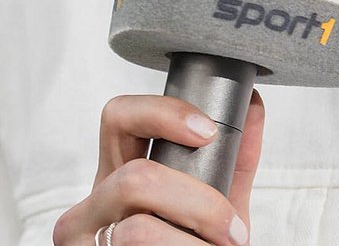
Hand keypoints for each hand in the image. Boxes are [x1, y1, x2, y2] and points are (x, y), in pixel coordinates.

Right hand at [51, 90, 264, 244]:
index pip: (118, 117)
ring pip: (137, 231)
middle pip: (134, 178)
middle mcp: (90, 208)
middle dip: (198, 203)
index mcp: (115, 177)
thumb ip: (232, 165)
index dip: (162, 113)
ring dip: (192, 243)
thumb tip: (255, 107)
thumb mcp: (212, 212)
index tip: (208, 132)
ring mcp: (83, 244)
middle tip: (230, 230)